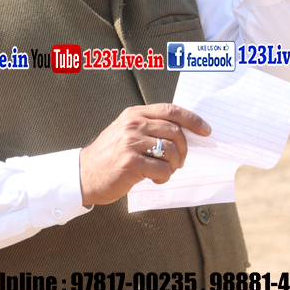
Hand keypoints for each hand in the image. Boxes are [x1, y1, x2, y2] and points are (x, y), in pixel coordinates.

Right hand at [79, 103, 209, 206]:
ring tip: (164, 171)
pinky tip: (154, 179)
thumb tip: (184, 134)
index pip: (171, 110)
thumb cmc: (109, 156)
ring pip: (170, 151)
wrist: (83, 174)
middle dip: (184, 149)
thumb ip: (150, 128)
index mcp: (134, 114)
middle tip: (180, 161)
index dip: (192, 119)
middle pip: (175, 132)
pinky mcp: (130, 163)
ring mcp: (130, 143)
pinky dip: (163, 177)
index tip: (206, 129)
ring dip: (173, 166)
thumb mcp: (126, 132)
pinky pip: (161, 170)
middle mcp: (132, 125)